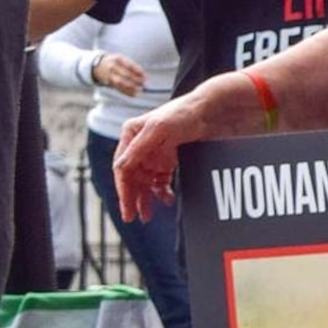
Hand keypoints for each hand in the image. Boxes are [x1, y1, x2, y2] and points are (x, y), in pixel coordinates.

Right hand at [90, 51, 145, 97]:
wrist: (98, 65)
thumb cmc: (115, 62)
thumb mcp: (122, 60)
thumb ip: (132, 66)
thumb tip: (143, 75)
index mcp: (118, 59)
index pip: (130, 66)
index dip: (138, 72)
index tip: (145, 77)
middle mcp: (112, 66)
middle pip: (125, 74)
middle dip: (136, 80)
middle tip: (143, 84)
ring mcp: (109, 75)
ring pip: (121, 82)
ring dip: (131, 87)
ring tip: (139, 90)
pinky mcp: (108, 82)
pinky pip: (118, 88)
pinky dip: (126, 92)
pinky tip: (133, 94)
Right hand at [110, 95, 218, 222]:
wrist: (207, 110)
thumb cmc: (181, 113)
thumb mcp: (158, 129)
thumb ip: (139, 148)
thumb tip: (120, 168)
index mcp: (131, 135)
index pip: (122, 168)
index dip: (124, 189)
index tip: (127, 207)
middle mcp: (139, 146)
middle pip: (132, 177)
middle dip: (132, 198)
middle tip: (133, 217)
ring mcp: (153, 154)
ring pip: (145, 181)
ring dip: (145, 198)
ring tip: (147, 215)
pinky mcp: (166, 160)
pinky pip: (160, 180)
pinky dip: (161, 191)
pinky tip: (165, 199)